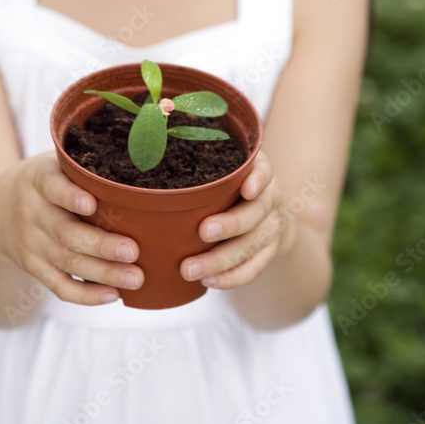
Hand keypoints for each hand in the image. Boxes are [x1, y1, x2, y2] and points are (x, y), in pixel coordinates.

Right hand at [0, 150, 143, 305]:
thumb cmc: (45, 182)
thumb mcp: (53, 163)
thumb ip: (82, 167)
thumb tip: (139, 165)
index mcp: (38, 179)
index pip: (51, 186)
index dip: (69, 196)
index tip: (92, 204)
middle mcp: (31, 212)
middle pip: (65, 232)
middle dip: (100, 245)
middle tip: (133, 251)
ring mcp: (31, 243)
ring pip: (68, 261)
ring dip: (104, 272)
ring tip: (136, 278)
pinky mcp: (34, 267)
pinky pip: (59, 286)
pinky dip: (86, 295)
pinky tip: (113, 295)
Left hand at [180, 148, 298, 288]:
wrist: (268, 214)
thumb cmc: (229, 185)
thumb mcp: (224, 166)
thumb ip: (200, 156)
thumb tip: (153, 141)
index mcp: (258, 172)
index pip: (264, 171)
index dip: (258, 178)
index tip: (246, 187)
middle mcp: (269, 198)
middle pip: (256, 212)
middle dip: (231, 224)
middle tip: (203, 232)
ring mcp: (271, 227)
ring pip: (253, 245)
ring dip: (222, 260)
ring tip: (191, 270)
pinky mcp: (269, 253)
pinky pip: (254, 269)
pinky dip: (232, 278)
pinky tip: (209, 282)